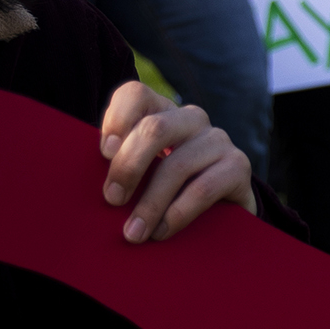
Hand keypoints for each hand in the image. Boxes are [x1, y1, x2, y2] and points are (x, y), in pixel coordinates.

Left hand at [98, 80, 257, 243]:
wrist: (222, 212)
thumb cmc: (168, 191)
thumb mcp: (142, 173)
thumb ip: (121, 165)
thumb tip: (90, 187)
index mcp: (161, 112)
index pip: (135, 95)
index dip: (116, 120)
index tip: (102, 154)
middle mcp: (191, 119)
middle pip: (155, 128)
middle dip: (128, 167)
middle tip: (112, 200)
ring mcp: (217, 140)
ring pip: (177, 165)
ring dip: (150, 204)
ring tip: (134, 233)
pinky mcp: (238, 166)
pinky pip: (203, 189)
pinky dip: (178, 214)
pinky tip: (163, 232)